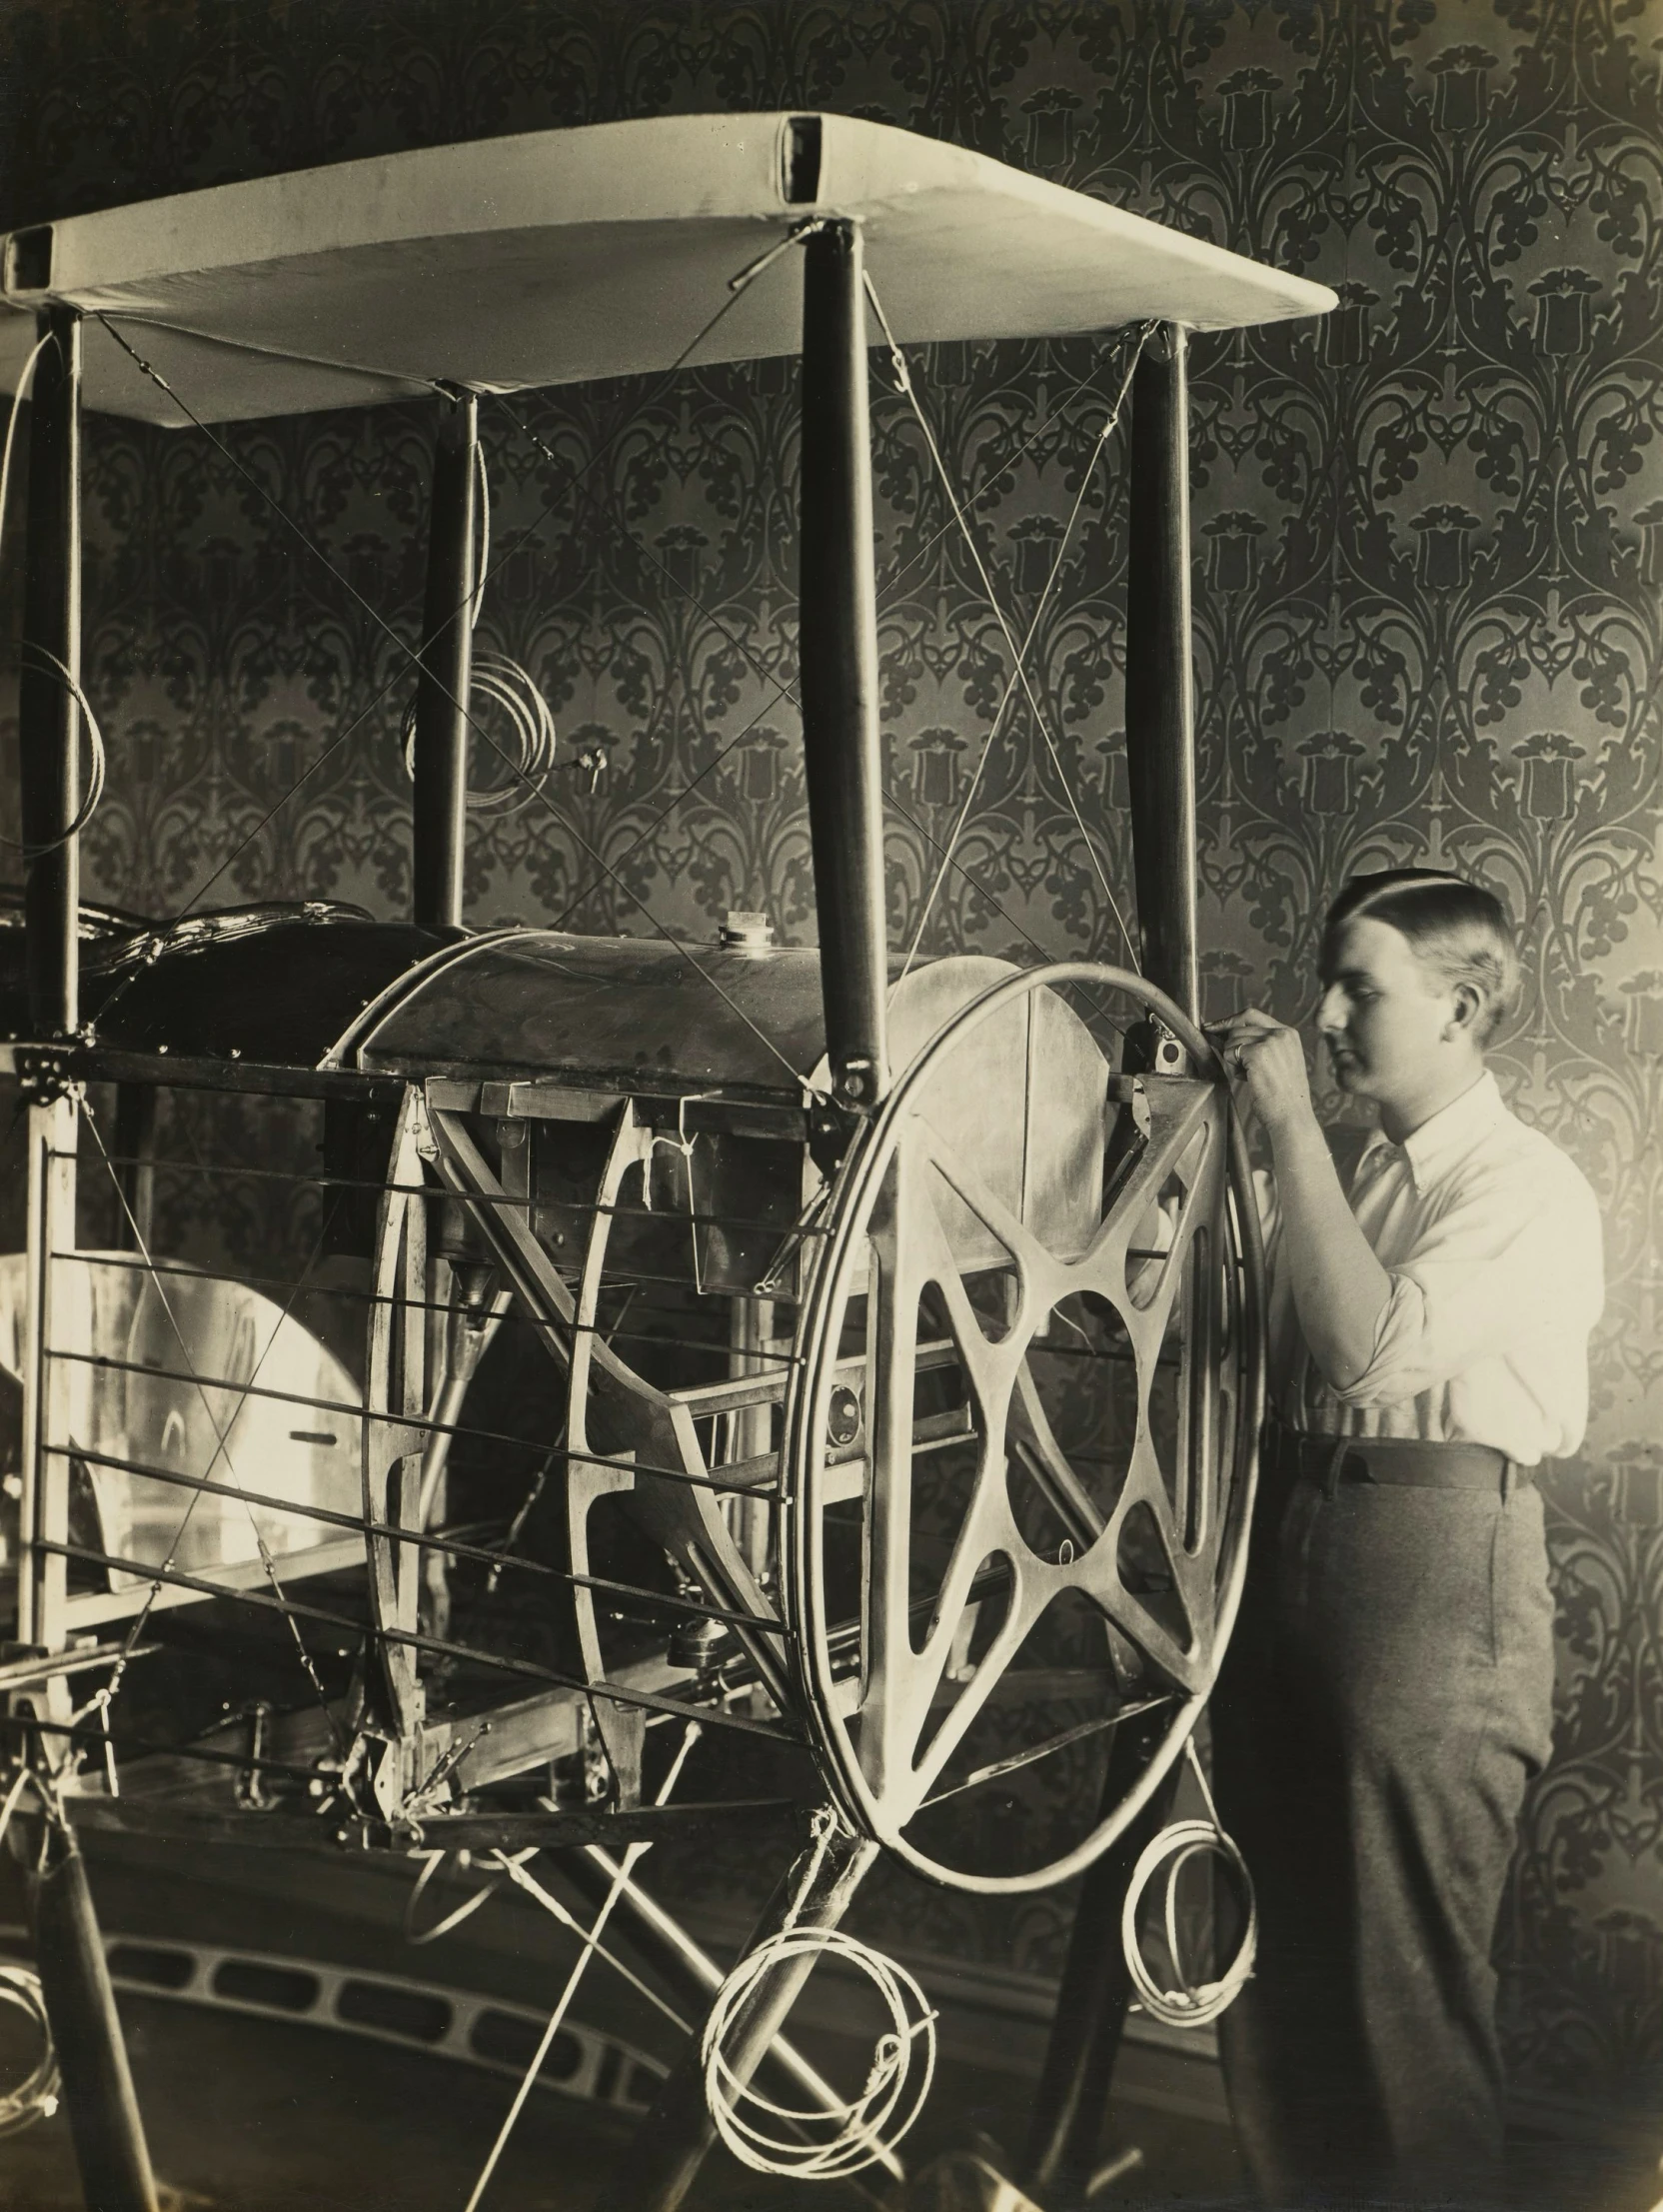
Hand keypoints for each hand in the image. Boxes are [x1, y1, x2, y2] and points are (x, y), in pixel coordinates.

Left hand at [1210, 1009, 1318, 1141]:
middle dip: (1230, 1045)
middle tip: (1235, 1063)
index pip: (1252, 1016)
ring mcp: (1270, 1041)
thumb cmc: (1281, 1096)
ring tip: (1252, 1076)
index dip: (1229, 1020)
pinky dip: (1234, 1068)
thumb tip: (1220, 1033)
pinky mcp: (1258, 1053)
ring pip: (1232, 1040)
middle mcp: (1282, 1033)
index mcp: (1289, 1034)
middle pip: (1238, 1027)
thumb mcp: (1276, 1062)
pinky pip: (1230, 1052)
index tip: (1213, 1026)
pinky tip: (1249, 1079)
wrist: (1291, 1116)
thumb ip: (1256, 1044)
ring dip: (1234, 1059)